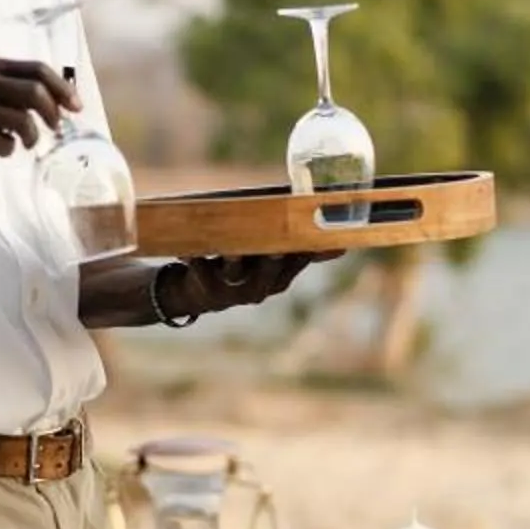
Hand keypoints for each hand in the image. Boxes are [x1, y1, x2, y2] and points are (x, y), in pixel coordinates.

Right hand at [0, 59, 76, 168]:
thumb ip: (19, 91)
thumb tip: (65, 102)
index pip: (38, 70)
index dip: (62, 89)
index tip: (76, 107)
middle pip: (35, 92)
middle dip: (53, 114)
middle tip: (56, 128)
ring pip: (23, 120)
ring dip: (32, 137)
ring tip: (27, 144)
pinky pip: (4, 142)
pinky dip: (9, 150)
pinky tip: (0, 149)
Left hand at [167, 251, 333, 315]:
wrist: (197, 294)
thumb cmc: (242, 268)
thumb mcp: (272, 264)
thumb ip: (301, 252)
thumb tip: (343, 247)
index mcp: (279, 278)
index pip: (297, 260)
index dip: (308, 248)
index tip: (320, 233)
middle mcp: (259, 287)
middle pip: (270, 268)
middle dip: (274, 255)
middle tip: (278, 243)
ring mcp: (231, 289)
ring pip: (235, 271)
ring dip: (234, 257)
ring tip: (232, 247)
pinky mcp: (204, 287)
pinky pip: (199, 269)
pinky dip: (194, 257)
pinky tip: (187, 250)